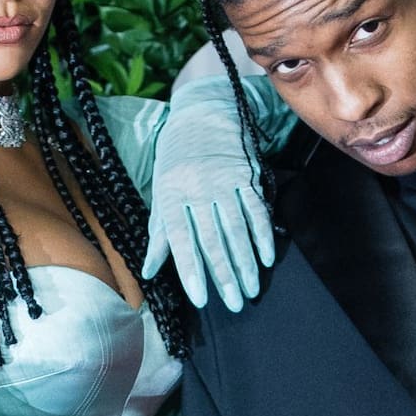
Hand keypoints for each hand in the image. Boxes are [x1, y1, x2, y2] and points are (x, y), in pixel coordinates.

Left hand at [142, 79, 275, 311]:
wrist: (202, 110)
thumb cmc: (176, 156)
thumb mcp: (160, 190)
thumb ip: (159, 232)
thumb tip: (148, 271)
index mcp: (171, 193)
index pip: (181, 239)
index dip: (191, 270)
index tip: (200, 298)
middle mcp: (197, 187)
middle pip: (213, 238)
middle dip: (224, 275)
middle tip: (234, 304)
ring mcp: (224, 179)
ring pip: (237, 228)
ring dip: (246, 262)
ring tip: (251, 290)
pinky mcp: (246, 173)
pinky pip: (257, 209)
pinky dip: (263, 235)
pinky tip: (266, 259)